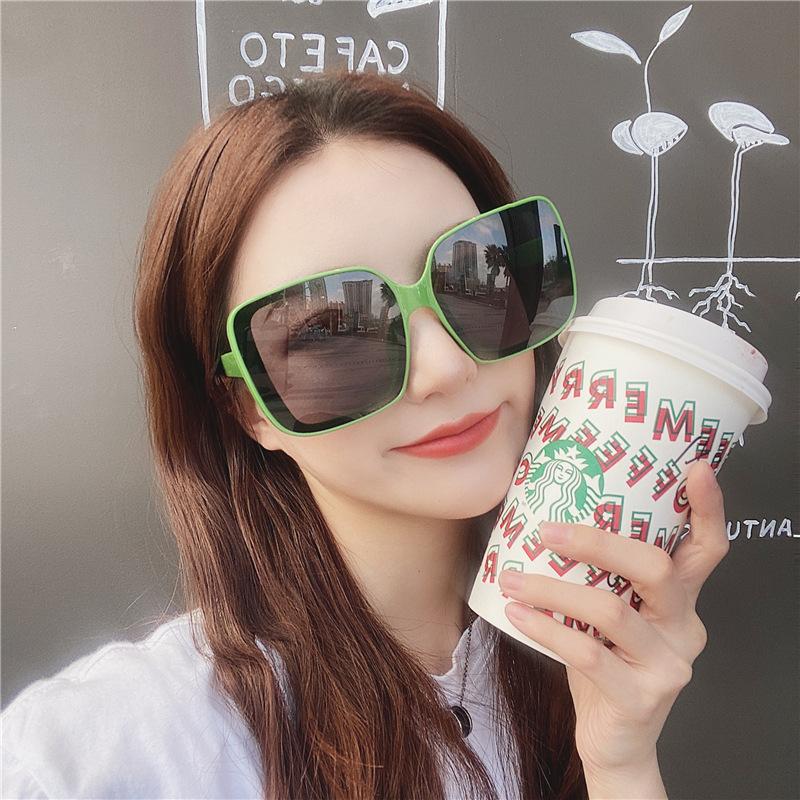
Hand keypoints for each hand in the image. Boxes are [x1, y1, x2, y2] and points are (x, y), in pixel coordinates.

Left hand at [498, 459, 728, 784]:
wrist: (615, 741)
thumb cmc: (605, 663)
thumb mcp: (609, 613)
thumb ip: (600, 576)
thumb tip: (546, 519)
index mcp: (681, 600)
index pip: (706, 549)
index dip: (707, 509)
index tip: (694, 468)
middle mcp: (684, 627)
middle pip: (656, 568)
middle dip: (599, 541)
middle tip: (547, 530)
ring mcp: (668, 664)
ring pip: (612, 610)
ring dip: (553, 588)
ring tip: (513, 577)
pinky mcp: (641, 697)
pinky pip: (588, 653)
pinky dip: (546, 628)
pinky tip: (518, 613)